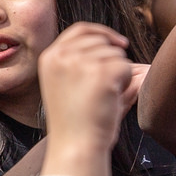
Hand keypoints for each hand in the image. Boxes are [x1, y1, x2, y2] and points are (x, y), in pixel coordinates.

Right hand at [37, 23, 136, 175]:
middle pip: (101, 41)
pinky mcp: (101, 72)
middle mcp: (61, 55)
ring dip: (117, 75)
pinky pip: (126, 67)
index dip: (103, 33)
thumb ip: (79, 60)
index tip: (120, 44)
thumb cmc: (75, 122)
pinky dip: (125, 84)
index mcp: (50, 57)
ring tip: (102, 98)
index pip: (80, 29)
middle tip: (104, 89)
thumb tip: (113, 42)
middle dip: (112, 59)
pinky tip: (110, 100)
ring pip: (116, 54)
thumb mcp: (65, 84)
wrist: (76, 146)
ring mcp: (80, 62)